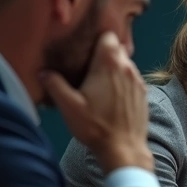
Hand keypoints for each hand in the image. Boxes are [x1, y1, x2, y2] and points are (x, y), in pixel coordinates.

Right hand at [42, 32, 152, 172]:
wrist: (124, 149)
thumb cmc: (95, 127)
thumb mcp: (68, 106)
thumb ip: (54, 85)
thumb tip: (43, 72)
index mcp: (109, 64)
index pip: (107, 37)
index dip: (96, 39)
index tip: (84, 48)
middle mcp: (128, 68)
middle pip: (117, 49)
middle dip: (103, 53)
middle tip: (87, 65)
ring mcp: (139, 81)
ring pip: (126, 64)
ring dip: (113, 68)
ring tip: (97, 81)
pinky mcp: (144, 94)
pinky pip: (132, 79)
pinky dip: (123, 82)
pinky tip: (110, 95)